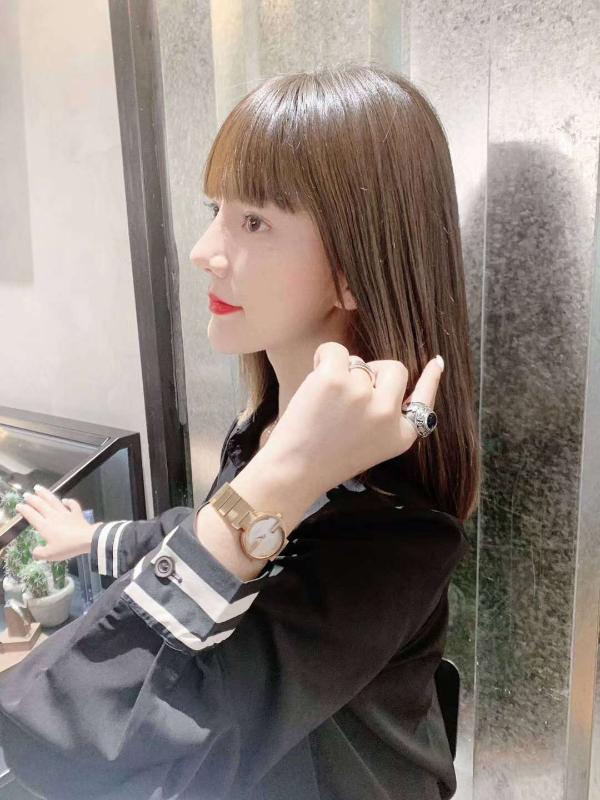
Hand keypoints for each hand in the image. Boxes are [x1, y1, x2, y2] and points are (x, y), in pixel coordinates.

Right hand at [15, 486, 98, 560]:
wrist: (87, 539)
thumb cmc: (67, 547)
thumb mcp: (50, 555)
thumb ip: (40, 553)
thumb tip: (35, 551)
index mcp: (45, 526)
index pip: (31, 515)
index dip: (24, 510)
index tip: (19, 505)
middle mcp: (53, 516)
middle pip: (41, 505)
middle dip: (32, 499)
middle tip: (26, 494)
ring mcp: (66, 513)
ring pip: (53, 500)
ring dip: (45, 493)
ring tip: (38, 487)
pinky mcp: (77, 513)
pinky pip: (72, 505)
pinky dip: (69, 501)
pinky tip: (65, 500)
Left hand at [261, 342, 443, 495]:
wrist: (294, 471)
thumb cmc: (327, 458)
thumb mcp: (372, 445)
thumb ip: (386, 416)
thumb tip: (390, 376)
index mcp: (401, 435)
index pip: (425, 400)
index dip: (431, 379)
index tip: (437, 362)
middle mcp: (387, 414)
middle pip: (394, 369)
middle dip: (373, 372)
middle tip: (349, 392)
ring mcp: (363, 395)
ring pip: (360, 362)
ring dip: (342, 373)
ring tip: (326, 404)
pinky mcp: (335, 380)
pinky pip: (336, 350)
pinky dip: (324, 357)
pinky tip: (316, 380)